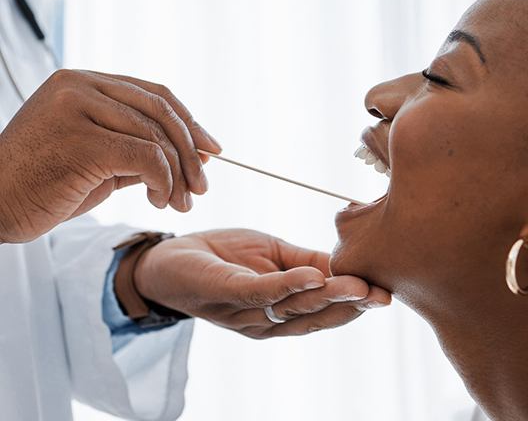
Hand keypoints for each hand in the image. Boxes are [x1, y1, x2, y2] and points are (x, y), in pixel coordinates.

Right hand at [0, 69, 220, 242]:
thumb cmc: (45, 184)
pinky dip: (163, 181)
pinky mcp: (82, 139)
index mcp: (84, 83)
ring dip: (178, 175)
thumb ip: (141, 149)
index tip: (212, 148)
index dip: (189, 121)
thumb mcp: (101, 160)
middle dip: (191, 151)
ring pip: (156, 136)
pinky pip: (146, 156)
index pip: (154, 95)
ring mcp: (78, 108)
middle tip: (203, 186)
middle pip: (161, 111)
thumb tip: (197, 153)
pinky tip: (159, 200)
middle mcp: (81, 86)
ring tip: (181, 203)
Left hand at [133, 229, 390, 338]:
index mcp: (280, 310)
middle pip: (314, 315)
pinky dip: (288, 285)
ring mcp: (247, 309)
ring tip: (359, 287)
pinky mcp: (227, 291)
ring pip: (293, 306)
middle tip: (382, 296)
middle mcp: (267, 319)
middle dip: (349, 305)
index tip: (385, 294)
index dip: (354, 303)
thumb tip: (342, 263)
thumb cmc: (223, 256)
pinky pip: (260, 291)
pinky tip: (313, 277)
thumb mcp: (271, 253)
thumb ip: (305, 261)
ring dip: (327, 296)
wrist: (172, 258)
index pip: (323, 309)